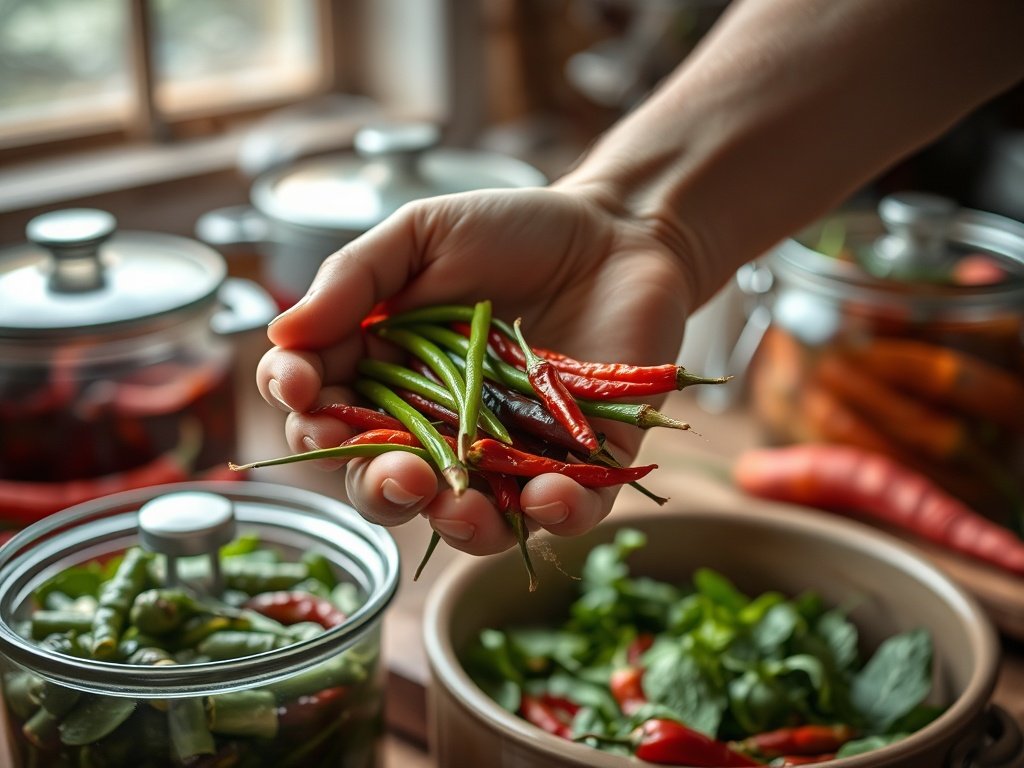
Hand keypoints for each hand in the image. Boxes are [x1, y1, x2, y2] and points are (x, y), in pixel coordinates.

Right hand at [256, 182, 694, 554]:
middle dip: (380, 488)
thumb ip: (352, 280)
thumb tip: (280, 336)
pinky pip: (566, 512)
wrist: (615, 231)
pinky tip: (547, 496)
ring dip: (457, 524)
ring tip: (458, 504)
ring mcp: (510, 454)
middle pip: (389, 485)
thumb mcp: (422, 235)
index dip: (308, 414)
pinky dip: (554, 515)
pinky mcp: (582, 465)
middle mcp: (440, 429)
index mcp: (390, 379)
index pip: (330, 417)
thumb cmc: (513, 229)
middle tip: (395, 471)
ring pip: (469, 520)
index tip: (304, 388)